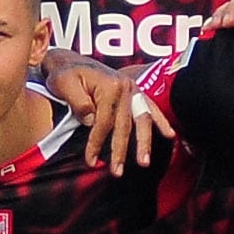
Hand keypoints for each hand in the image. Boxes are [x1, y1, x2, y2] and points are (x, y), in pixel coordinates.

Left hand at [44, 51, 176, 172]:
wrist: (68, 61)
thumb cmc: (64, 74)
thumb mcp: (63, 84)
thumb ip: (78, 103)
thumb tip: (92, 122)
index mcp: (109, 85)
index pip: (104, 121)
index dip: (97, 143)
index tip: (90, 161)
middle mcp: (125, 87)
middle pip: (125, 124)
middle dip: (120, 151)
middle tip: (117, 172)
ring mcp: (133, 89)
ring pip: (141, 119)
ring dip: (144, 143)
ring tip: (144, 162)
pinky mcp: (135, 92)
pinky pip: (150, 108)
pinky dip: (160, 122)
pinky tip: (170, 135)